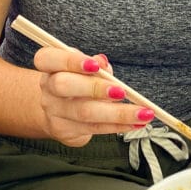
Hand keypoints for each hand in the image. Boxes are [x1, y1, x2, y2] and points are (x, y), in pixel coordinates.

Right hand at [33, 47, 154, 146]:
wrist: (59, 110)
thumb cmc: (77, 80)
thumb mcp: (83, 67)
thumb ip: (94, 63)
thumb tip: (102, 62)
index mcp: (50, 66)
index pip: (48, 59)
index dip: (70, 61)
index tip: (95, 65)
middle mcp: (48, 89)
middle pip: (64, 86)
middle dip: (95, 88)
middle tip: (121, 92)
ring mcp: (55, 112)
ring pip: (84, 112)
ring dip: (117, 113)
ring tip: (142, 113)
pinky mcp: (66, 130)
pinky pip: (95, 128)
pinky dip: (119, 125)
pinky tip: (137, 122)